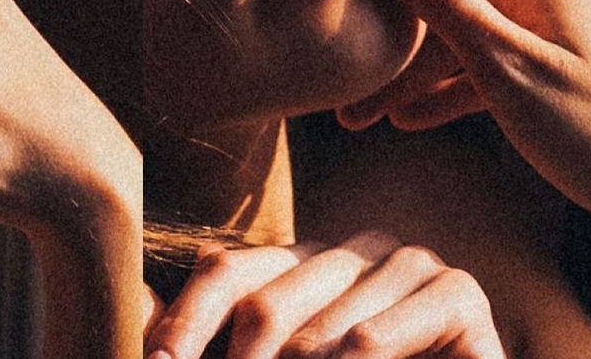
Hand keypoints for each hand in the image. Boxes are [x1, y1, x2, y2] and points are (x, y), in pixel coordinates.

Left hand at [145, 232, 502, 358]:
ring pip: (317, 335)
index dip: (184, 325)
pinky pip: (373, 338)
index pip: (224, 272)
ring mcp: (408, 264)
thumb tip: (133, 299)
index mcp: (298, 263)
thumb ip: (200, 335)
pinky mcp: (457, 294)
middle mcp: (350, 251)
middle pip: (264, 303)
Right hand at [342, 0, 590, 229]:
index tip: (336, 33)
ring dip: (429, 71)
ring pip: (484, 28)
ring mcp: (586, 7)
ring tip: (376, 120)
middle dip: (398, 48)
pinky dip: (474, 79)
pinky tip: (427, 115)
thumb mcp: (508, 70)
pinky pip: (518, 49)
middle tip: (349, 106)